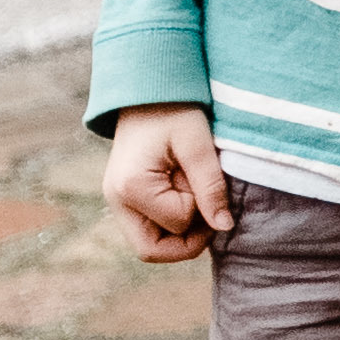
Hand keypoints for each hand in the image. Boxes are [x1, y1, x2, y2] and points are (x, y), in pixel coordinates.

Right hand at [101, 106, 228, 262]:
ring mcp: (116, 202)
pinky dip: (170, 221)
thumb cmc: (175, 109)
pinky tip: (186, 195)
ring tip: (197, 197)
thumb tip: (224, 227)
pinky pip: (147, 227)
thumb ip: (210, 186)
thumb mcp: (198, 144)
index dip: (203, 210)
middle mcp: (116, 201)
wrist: (147, 89)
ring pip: (148, 243)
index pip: (178, 223)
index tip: (211, 181)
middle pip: (151, 250)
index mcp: (132, 187)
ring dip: (179, 232)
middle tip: (210, 209)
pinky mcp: (123, 198)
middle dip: (187, 241)